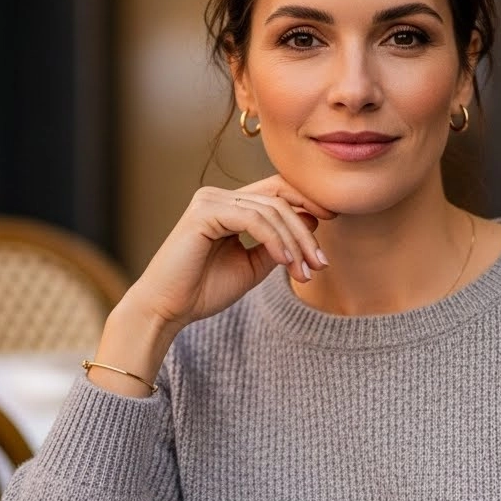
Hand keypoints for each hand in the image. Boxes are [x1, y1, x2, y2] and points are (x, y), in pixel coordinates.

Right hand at [129, 175, 336, 333]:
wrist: (168, 309)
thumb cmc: (204, 290)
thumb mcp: (253, 265)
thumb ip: (278, 243)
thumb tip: (311, 219)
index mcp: (229, 205)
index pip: (276, 191)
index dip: (306, 201)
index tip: (332, 222)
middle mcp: (218, 196)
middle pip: (278, 198)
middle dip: (305, 230)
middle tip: (321, 263)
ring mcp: (210, 200)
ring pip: (270, 210)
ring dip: (294, 242)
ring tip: (305, 273)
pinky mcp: (204, 212)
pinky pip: (253, 219)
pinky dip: (275, 241)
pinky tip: (286, 263)